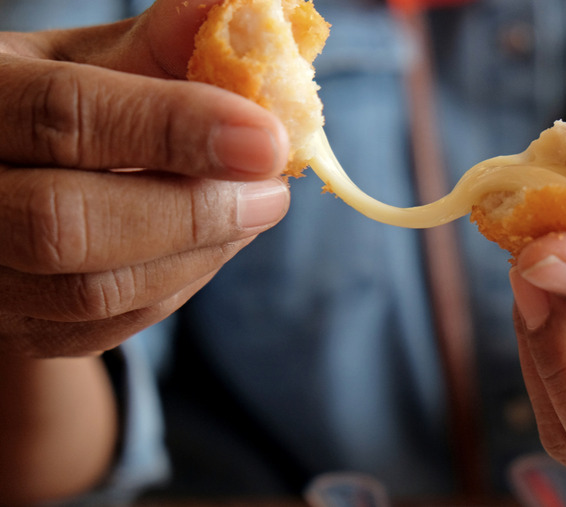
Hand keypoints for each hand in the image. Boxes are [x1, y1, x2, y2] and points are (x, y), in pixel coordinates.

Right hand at [0, 0, 290, 356]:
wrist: (3, 180)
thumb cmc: (56, 106)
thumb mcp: (88, 62)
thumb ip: (158, 48)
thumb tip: (242, 14)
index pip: (65, 117)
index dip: (173, 128)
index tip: (267, 139)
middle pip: (66, 225)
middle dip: (192, 212)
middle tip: (272, 192)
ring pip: (91, 292)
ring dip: (196, 254)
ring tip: (252, 212)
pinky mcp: (20, 327)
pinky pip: (106, 327)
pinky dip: (177, 286)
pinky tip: (212, 245)